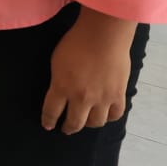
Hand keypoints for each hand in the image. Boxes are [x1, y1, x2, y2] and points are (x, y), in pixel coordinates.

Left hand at [41, 7, 136, 134]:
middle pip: (74, 123)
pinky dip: (109, 117)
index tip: (48, 126)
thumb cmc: (76, 42)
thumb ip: (58, 80)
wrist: (104, 35)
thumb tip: (61, 91)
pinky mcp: (118, 95)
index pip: (51, 111)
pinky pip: (114, 115)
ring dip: (88, 124)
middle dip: (68, 128)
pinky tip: (105, 115)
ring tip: (86, 121)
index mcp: (61, 87)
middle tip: (66, 129)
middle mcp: (81, 97)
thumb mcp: (56, 61)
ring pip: (95, 123)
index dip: (48, 121)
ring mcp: (102, 98)